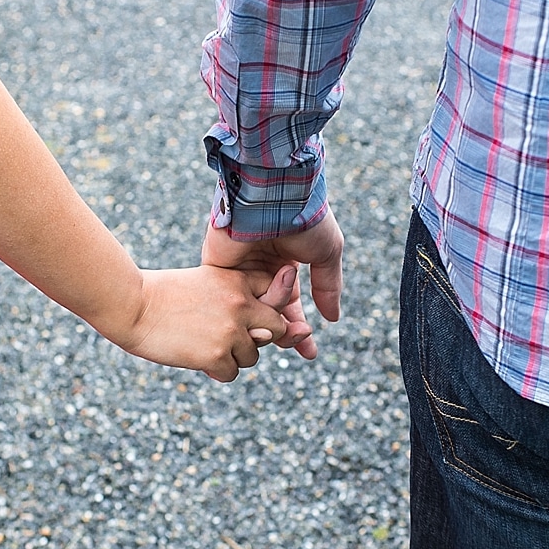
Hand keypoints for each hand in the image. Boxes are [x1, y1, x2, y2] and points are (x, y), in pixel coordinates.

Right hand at [105, 265, 297, 381]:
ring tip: (205, 345)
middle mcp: (241, 305)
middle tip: (231, 337)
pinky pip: (232, 373)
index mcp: (238, 281)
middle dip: (259, 336)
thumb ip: (236, 299)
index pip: (277, 296)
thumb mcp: (206, 281)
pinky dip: (216, 371)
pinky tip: (196, 357)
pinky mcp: (216, 355)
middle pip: (277, 329)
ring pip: (253, 356)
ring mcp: (230, 331)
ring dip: (233, 356)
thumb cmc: (164, 294)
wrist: (132, 306)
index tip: (248, 313)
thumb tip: (265, 335)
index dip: (265, 308)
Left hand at [201, 209, 344, 359]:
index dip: (299, 328)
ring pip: (249, 312)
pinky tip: (242, 336)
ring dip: (265, 328)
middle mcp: (260, 269)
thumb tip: (332, 319)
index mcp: (284, 264)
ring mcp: (237, 270)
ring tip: (282, 334)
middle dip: (283, 334)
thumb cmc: (304, 218)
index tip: (309, 352)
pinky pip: (224, 301)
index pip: (289, 305)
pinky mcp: (216, 268)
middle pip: (267, 314)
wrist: (275, 196)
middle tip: (298, 345)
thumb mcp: (326, 253)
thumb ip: (328, 286)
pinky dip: (234, 318)